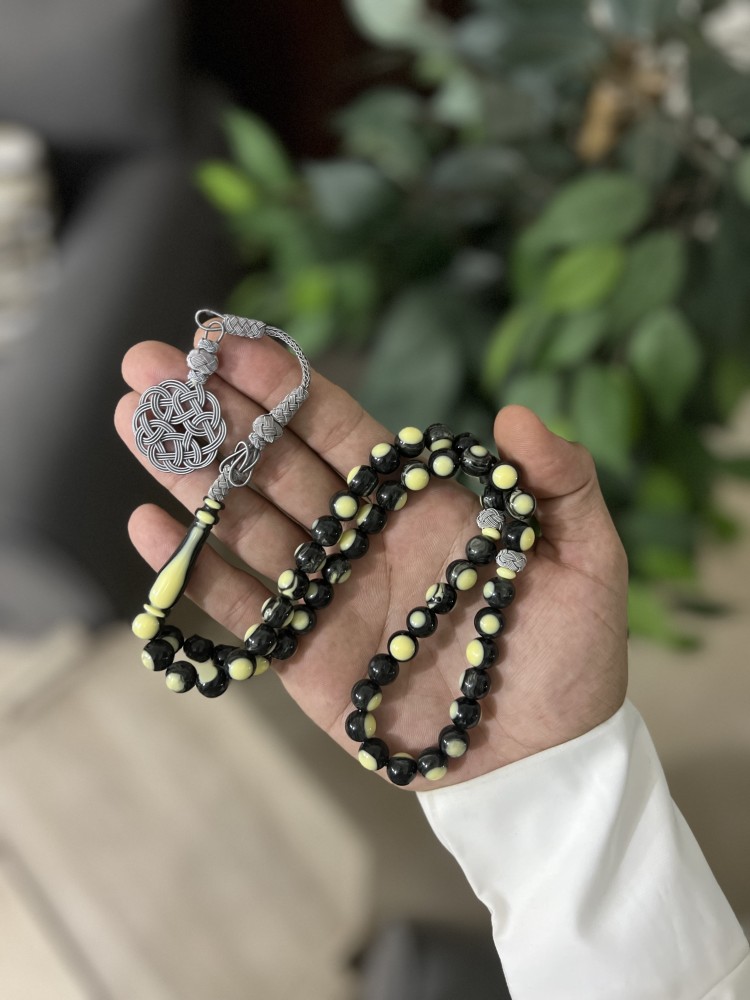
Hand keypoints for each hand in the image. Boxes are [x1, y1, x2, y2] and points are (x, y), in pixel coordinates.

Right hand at [115, 329, 628, 787]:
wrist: (539, 755)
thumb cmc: (568, 652)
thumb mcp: (587, 558)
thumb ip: (559, 480)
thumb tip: (516, 415)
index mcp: (415, 501)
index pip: (334, 426)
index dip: (283, 383)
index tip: (229, 341)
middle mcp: (358, 536)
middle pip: (272, 462)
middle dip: (213, 412)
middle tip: (150, 364)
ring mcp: (324, 592)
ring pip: (243, 521)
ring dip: (188, 472)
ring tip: (135, 418)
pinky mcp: (300, 654)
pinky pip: (237, 604)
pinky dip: (192, 567)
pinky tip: (146, 522)